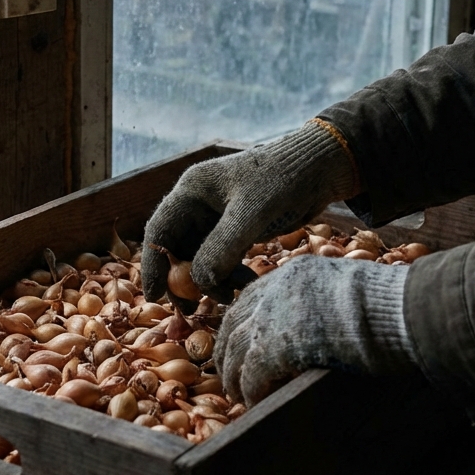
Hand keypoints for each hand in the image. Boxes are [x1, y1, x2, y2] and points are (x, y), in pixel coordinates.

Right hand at [140, 119, 358, 303]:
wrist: (321, 168)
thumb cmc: (283, 179)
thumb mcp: (251, 213)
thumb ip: (222, 247)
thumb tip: (199, 281)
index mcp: (191, 190)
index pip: (159, 230)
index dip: (154, 264)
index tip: (155, 295)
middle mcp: (198, 204)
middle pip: (177, 248)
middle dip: (184, 278)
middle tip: (193, 306)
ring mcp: (217, 217)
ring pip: (200, 257)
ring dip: (211, 279)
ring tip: (232, 294)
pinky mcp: (237, 229)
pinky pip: (222, 258)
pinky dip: (230, 273)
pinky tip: (247, 281)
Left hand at [214, 257, 417, 404]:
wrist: (398, 310)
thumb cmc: (389, 304)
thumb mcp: (348, 288)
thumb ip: (325, 299)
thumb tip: (324, 322)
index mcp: (294, 273)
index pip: (252, 297)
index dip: (242, 323)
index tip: (238, 341)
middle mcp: (277, 290)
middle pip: (236, 322)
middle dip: (229, 350)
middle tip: (230, 372)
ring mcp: (273, 316)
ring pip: (237, 350)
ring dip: (235, 376)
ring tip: (239, 395)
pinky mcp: (277, 346)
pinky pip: (252, 373)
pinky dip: (250, 390)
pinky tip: (253, 403)